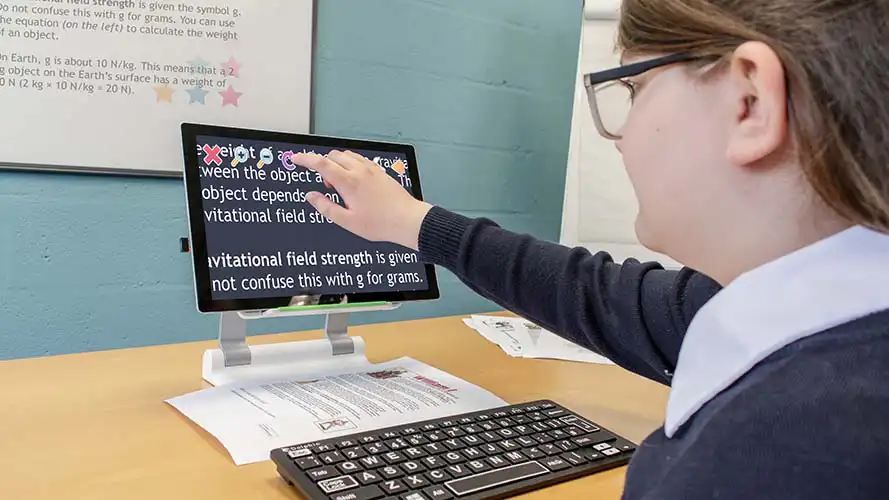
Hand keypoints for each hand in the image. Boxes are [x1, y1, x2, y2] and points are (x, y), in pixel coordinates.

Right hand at [290, 150, 432, 249]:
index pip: (320, 163)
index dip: (305, 159)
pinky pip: (360, 160)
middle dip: (322, 165)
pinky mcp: (380, 172)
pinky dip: (351, 165)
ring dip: (337, 164)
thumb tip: (311, 197)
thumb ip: (326, 207)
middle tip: (325, 185)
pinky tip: (355, 182)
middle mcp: (360, 171)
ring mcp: (372, 170)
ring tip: (340, 187)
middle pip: (333, 156)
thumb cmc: (381, 223)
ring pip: (347, 156)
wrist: (407, 220)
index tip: (296, 158)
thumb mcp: (347, 221)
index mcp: (349, 182)